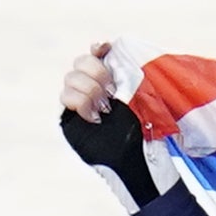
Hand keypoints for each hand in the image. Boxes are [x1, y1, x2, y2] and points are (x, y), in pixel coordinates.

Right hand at [58, 41, 177, 209]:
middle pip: (80, 63)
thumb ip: (136, 82)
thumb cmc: (149, 138)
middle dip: (96, 72)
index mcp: (113, 82)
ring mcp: (80, 103)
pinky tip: (96, 117)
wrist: (140, 165)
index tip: (105, 49)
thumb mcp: (148, 105)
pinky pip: (65, 98)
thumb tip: (127, 58)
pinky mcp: (70, 118)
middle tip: (112, 90)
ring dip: (89, 89)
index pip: (98, 56)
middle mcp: (94, 89)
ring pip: (70, 79)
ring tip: (106, 109)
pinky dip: (80, 102)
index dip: (99, 50)